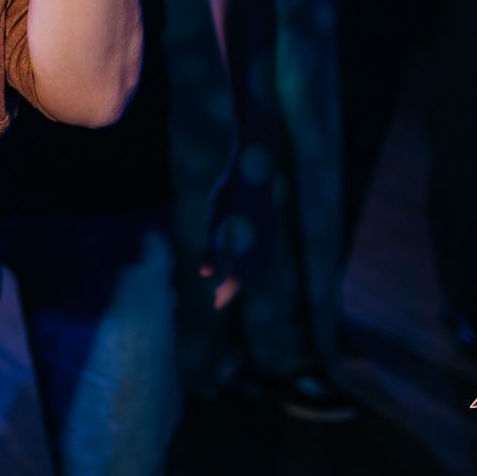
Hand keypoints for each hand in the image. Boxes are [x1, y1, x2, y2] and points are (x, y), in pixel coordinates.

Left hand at [198, 159, 269, 311]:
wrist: (254, 170)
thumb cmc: (230, 195)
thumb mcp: (214, 223)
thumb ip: (211, 251)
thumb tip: (205, 275)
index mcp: (246, 248)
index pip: (236, 281)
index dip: (226, 294)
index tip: (216, 305)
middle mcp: (261, 246)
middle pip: (249, 277)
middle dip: (234, 288)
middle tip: (218, 296)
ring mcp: (269, 237)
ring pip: (259, 267)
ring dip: (246, 278)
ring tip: (230, 281)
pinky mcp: (271, 228)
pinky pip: (265, 255)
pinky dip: (254, 265)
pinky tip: (244, 260)